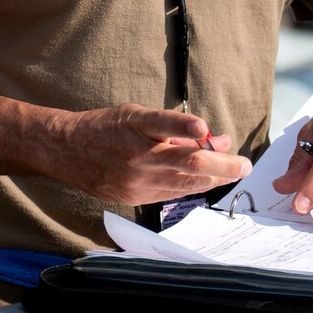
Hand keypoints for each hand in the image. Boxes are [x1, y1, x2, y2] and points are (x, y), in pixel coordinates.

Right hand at [51, 105, 250, 206]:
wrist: (67, 151)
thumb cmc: (106, 128)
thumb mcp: (136, 116)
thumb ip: (174, 127)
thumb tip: (211, 136)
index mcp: (135, 126)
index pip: (162, 123)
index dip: (183, 126)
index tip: (204, 127)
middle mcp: (137, 155)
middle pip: (188, 163)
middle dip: (224, 165)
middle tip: (245, 164)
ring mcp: (136, 180)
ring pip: (187, 184)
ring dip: (215, 178)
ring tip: (232, 171)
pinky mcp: (135, 197)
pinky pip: (172, 193)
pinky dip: (192, 186)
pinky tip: (204, 180)